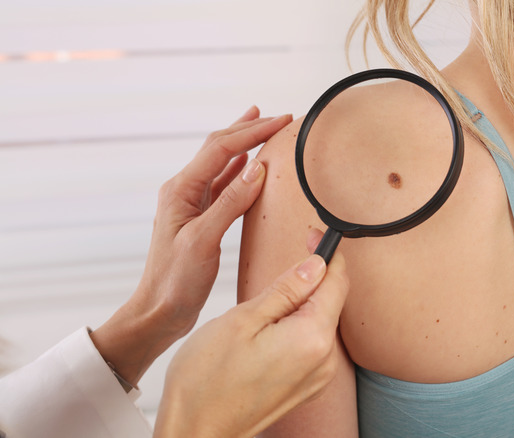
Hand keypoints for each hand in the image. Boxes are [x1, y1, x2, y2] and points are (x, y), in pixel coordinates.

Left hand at [91, 107, 292, 385]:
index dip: (252, 132)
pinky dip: (241, 170)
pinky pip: (224, 186)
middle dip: (249, 130)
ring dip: (244, 144)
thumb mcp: (203, 240)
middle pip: (220, 149)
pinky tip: (250, 165)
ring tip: (262, 127)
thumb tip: (257, 169)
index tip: (280, 121)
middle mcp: (184, 191)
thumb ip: (229, 203)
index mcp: (180, 190)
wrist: (159, 312)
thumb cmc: (175, 281)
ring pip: (222, 164)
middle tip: (279, 118)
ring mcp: (193, 205)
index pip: (221, 148)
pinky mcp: (202, 220)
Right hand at [153, 230, 348, 437]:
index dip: (328, 253)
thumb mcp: (243, 319)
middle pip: (332, 302)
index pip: (337, 281)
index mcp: (312, 338)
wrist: (195, 432)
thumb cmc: (206, 380)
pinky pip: (312, 345)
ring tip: (266, 302)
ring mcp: (318, 377)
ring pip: (321, 322)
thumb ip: (286, 289)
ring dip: (303, 303)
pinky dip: (298, 327)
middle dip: (314, 277)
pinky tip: (270, 328)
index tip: (312, 235)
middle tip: (282, 264)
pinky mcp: (307, 387)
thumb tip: (316, 264)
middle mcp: (325, 360)